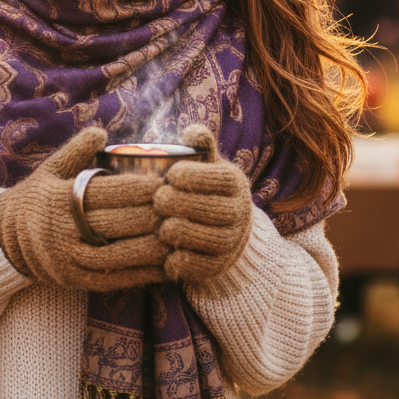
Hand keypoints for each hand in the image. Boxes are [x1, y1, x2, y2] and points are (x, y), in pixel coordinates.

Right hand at [0, 127, 168, 290]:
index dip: (143, 188)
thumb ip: (76, 150)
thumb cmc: (35, 198)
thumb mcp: (50, 169)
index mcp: (61, 198)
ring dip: (156, 246)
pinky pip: (116, 279)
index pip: (111, 192)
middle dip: (156, 215)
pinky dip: (145, 273)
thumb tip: (101, 131)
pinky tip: (168, 265)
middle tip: (186, 207)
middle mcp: (65, 230)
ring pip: (122, 254)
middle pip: (120, 222)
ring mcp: (70, 259)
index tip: (170, 182)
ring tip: (183, 236)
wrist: (4, 240)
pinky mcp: (76, 280)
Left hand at [154, 124, 252, 282]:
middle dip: (183, 204)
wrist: (225, 230)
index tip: (171, 175)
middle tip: (159, 200)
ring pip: (210, 239)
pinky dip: (183, 262)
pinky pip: (203, 267)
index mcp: (234, 183)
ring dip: (182, 232)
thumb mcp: (206, 165)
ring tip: (162, 226)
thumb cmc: (205, 189)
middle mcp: (239, 212)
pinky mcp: (219, 265)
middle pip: (214, 210)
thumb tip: (192, 132)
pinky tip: (166, 254)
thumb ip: (201, 147)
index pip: (220, 179)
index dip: (194, 177)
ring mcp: (232, 241)